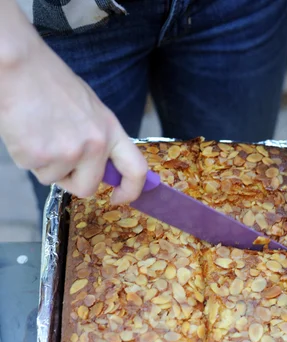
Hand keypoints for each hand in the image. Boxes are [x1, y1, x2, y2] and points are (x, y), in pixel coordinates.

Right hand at [0, 14, 146, 202]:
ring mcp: (68, 152)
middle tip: (57, 157)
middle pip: (87, 187)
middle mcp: (94, 145)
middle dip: (71, 181)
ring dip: (44, 164)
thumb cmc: (50, 83)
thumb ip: (99, 138)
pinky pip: (33, 170)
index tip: (119, 198)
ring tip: (38, 132)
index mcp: (110, 130)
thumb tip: (99, 165)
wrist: (18, 66)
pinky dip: (25, 156)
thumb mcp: (89, 108)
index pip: (136, 170)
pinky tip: (25, 131)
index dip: (131, 190)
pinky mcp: (40, 157)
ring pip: (54, 179)